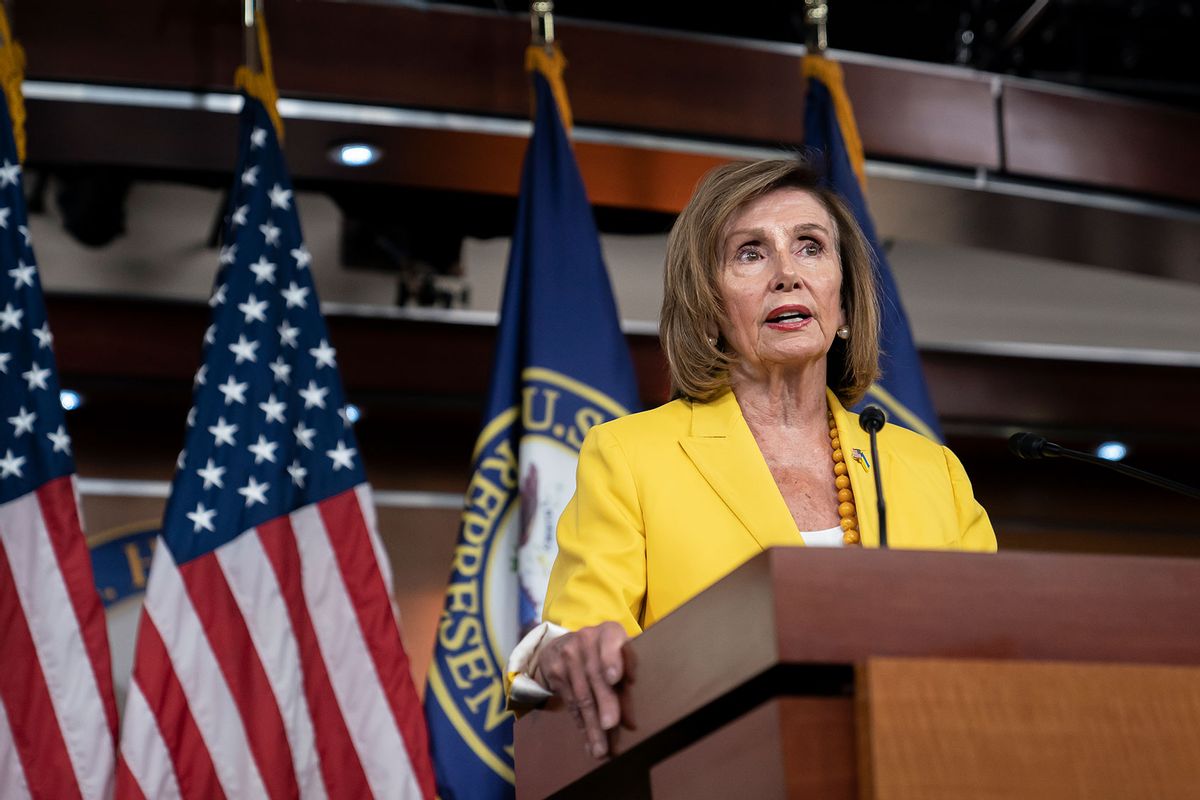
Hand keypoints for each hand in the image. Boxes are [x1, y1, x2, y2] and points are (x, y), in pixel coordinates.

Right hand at [533, 621, 630, 758]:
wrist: (563, 645)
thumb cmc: (602, 655)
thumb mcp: (617, 659)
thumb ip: (626, 684)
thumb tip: (630, 724)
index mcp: (610, 631)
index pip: (612, 642)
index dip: (613, 660)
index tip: (615, 679)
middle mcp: (587, 638)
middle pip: (596, 675)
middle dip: (604, 703)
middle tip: (611, 725)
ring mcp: (567, 654)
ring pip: (582, 695)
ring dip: (593, 725)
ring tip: (602, 749)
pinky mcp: (554, 671)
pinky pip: (570, 702)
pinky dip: (581, 724)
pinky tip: (589, 741)